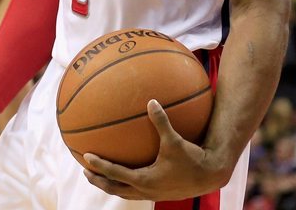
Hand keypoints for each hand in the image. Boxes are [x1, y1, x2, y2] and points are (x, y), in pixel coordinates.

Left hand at [83, 100, 227, 201]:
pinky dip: (124, 182)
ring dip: (110, 184)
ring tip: (99, 174)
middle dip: (99, 180)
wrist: (209, 176)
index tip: (86, 157)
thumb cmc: (192, 158)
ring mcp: (152, 194)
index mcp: (145, 180)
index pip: (115, 174)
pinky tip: (126, 170)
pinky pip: (135, 189)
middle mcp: (146, 190)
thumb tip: (151, 101)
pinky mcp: (158, 193)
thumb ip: (161, 121)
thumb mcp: (175, 140)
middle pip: (114, 189)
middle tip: (85, 170)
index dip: (100, 166)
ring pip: (124, 192)